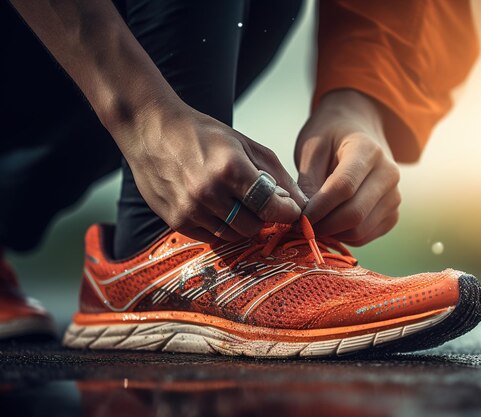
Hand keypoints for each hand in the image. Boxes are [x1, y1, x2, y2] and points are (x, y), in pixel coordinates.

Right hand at [116, 99, 306, 241]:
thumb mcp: (245, 144)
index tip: (289, 209)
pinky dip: (221, 228)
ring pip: (234, 235)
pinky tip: (217, 208)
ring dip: (243, 224)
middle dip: (265, 218)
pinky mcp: (176, 221)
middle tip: (261, 204)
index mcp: (231, 169)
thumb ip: (275, 173)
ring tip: (237, 202)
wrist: (151, 131)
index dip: (287, 212)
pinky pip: (212, 237)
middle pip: (255, 226)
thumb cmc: (201, 133)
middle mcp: (209, 193)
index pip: (271, 207)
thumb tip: (300, 201)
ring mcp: (191, 209)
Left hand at [295, 90, 400, 245]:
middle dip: (322, 226)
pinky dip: (343, 236)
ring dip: (331, 233)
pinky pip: (364, 237)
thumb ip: (308, 182)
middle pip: (354, 214)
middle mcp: (388, 174)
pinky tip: (330, 222)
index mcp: (368, 150)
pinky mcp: (392, 215)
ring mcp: (394, 196)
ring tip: (314, 222)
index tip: (297, 218)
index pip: (343, 188)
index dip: (318, 208)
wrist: (358, 130)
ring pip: (359, 231)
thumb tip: (305, 219)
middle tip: (301, 226)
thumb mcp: (312, 148)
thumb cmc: (330, 137)